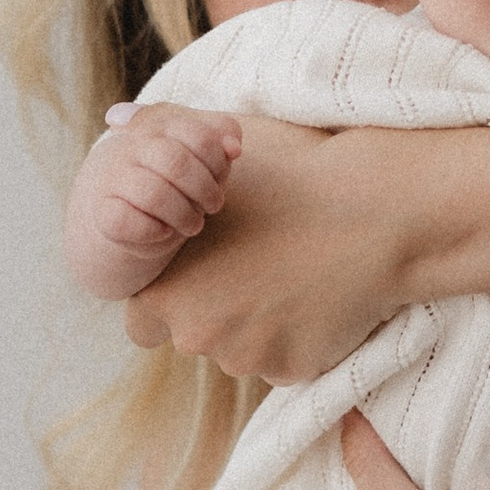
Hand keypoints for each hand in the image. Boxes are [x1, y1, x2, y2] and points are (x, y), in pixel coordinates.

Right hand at [63, 102, 241, 301]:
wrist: (130, 203)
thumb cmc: (176, 175)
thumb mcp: (203, 151)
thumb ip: (222, 137)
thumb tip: (234, 146)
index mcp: (160, 123)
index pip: (200, 136)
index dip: (219, 163)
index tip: (220, 177)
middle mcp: (132, 144)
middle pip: (176, 163)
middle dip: (204, 190)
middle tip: (213, 205)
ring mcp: (114, 176)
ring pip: (153, 194)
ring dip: (184, 215)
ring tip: (193, 223)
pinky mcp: (103, 210)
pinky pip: (126, 222)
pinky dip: (153, 231)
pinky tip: (163, 230)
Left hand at [122, 117, 426, 379]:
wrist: (375, 209)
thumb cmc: (293, 172)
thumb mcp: (212, 151)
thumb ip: (158, 141)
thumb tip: (115, 118)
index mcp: (163, 289)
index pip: (142, 320)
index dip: (174, 292)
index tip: (204, 271)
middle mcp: (194, 333)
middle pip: (194, 337)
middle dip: (217, 313)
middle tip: (257, 267)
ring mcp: (245, 358)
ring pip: (242, 351)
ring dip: (260, 326)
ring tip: (294, 274)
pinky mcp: (291, 371)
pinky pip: (286, 361)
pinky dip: (299, 338)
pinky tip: (319, 296)